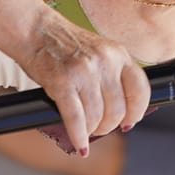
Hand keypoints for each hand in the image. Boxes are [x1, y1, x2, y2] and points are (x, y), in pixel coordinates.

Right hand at [21, 17, 152, 154]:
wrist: (34, 29)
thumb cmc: (64, 44)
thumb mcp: (99, 51)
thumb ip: (112, 74)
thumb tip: (123, 111)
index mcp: (118, 53)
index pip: (140, 90)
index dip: (136, 112)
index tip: (129, 122)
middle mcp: (105, 62)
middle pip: (118, 110)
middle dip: (109, 126)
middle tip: (99, 128)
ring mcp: (84, 72)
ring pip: (97, 117)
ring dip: (92, 131)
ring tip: (86, 131)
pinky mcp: (62, 82)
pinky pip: (76, 119)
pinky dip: (78, 136)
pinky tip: (80, 144)